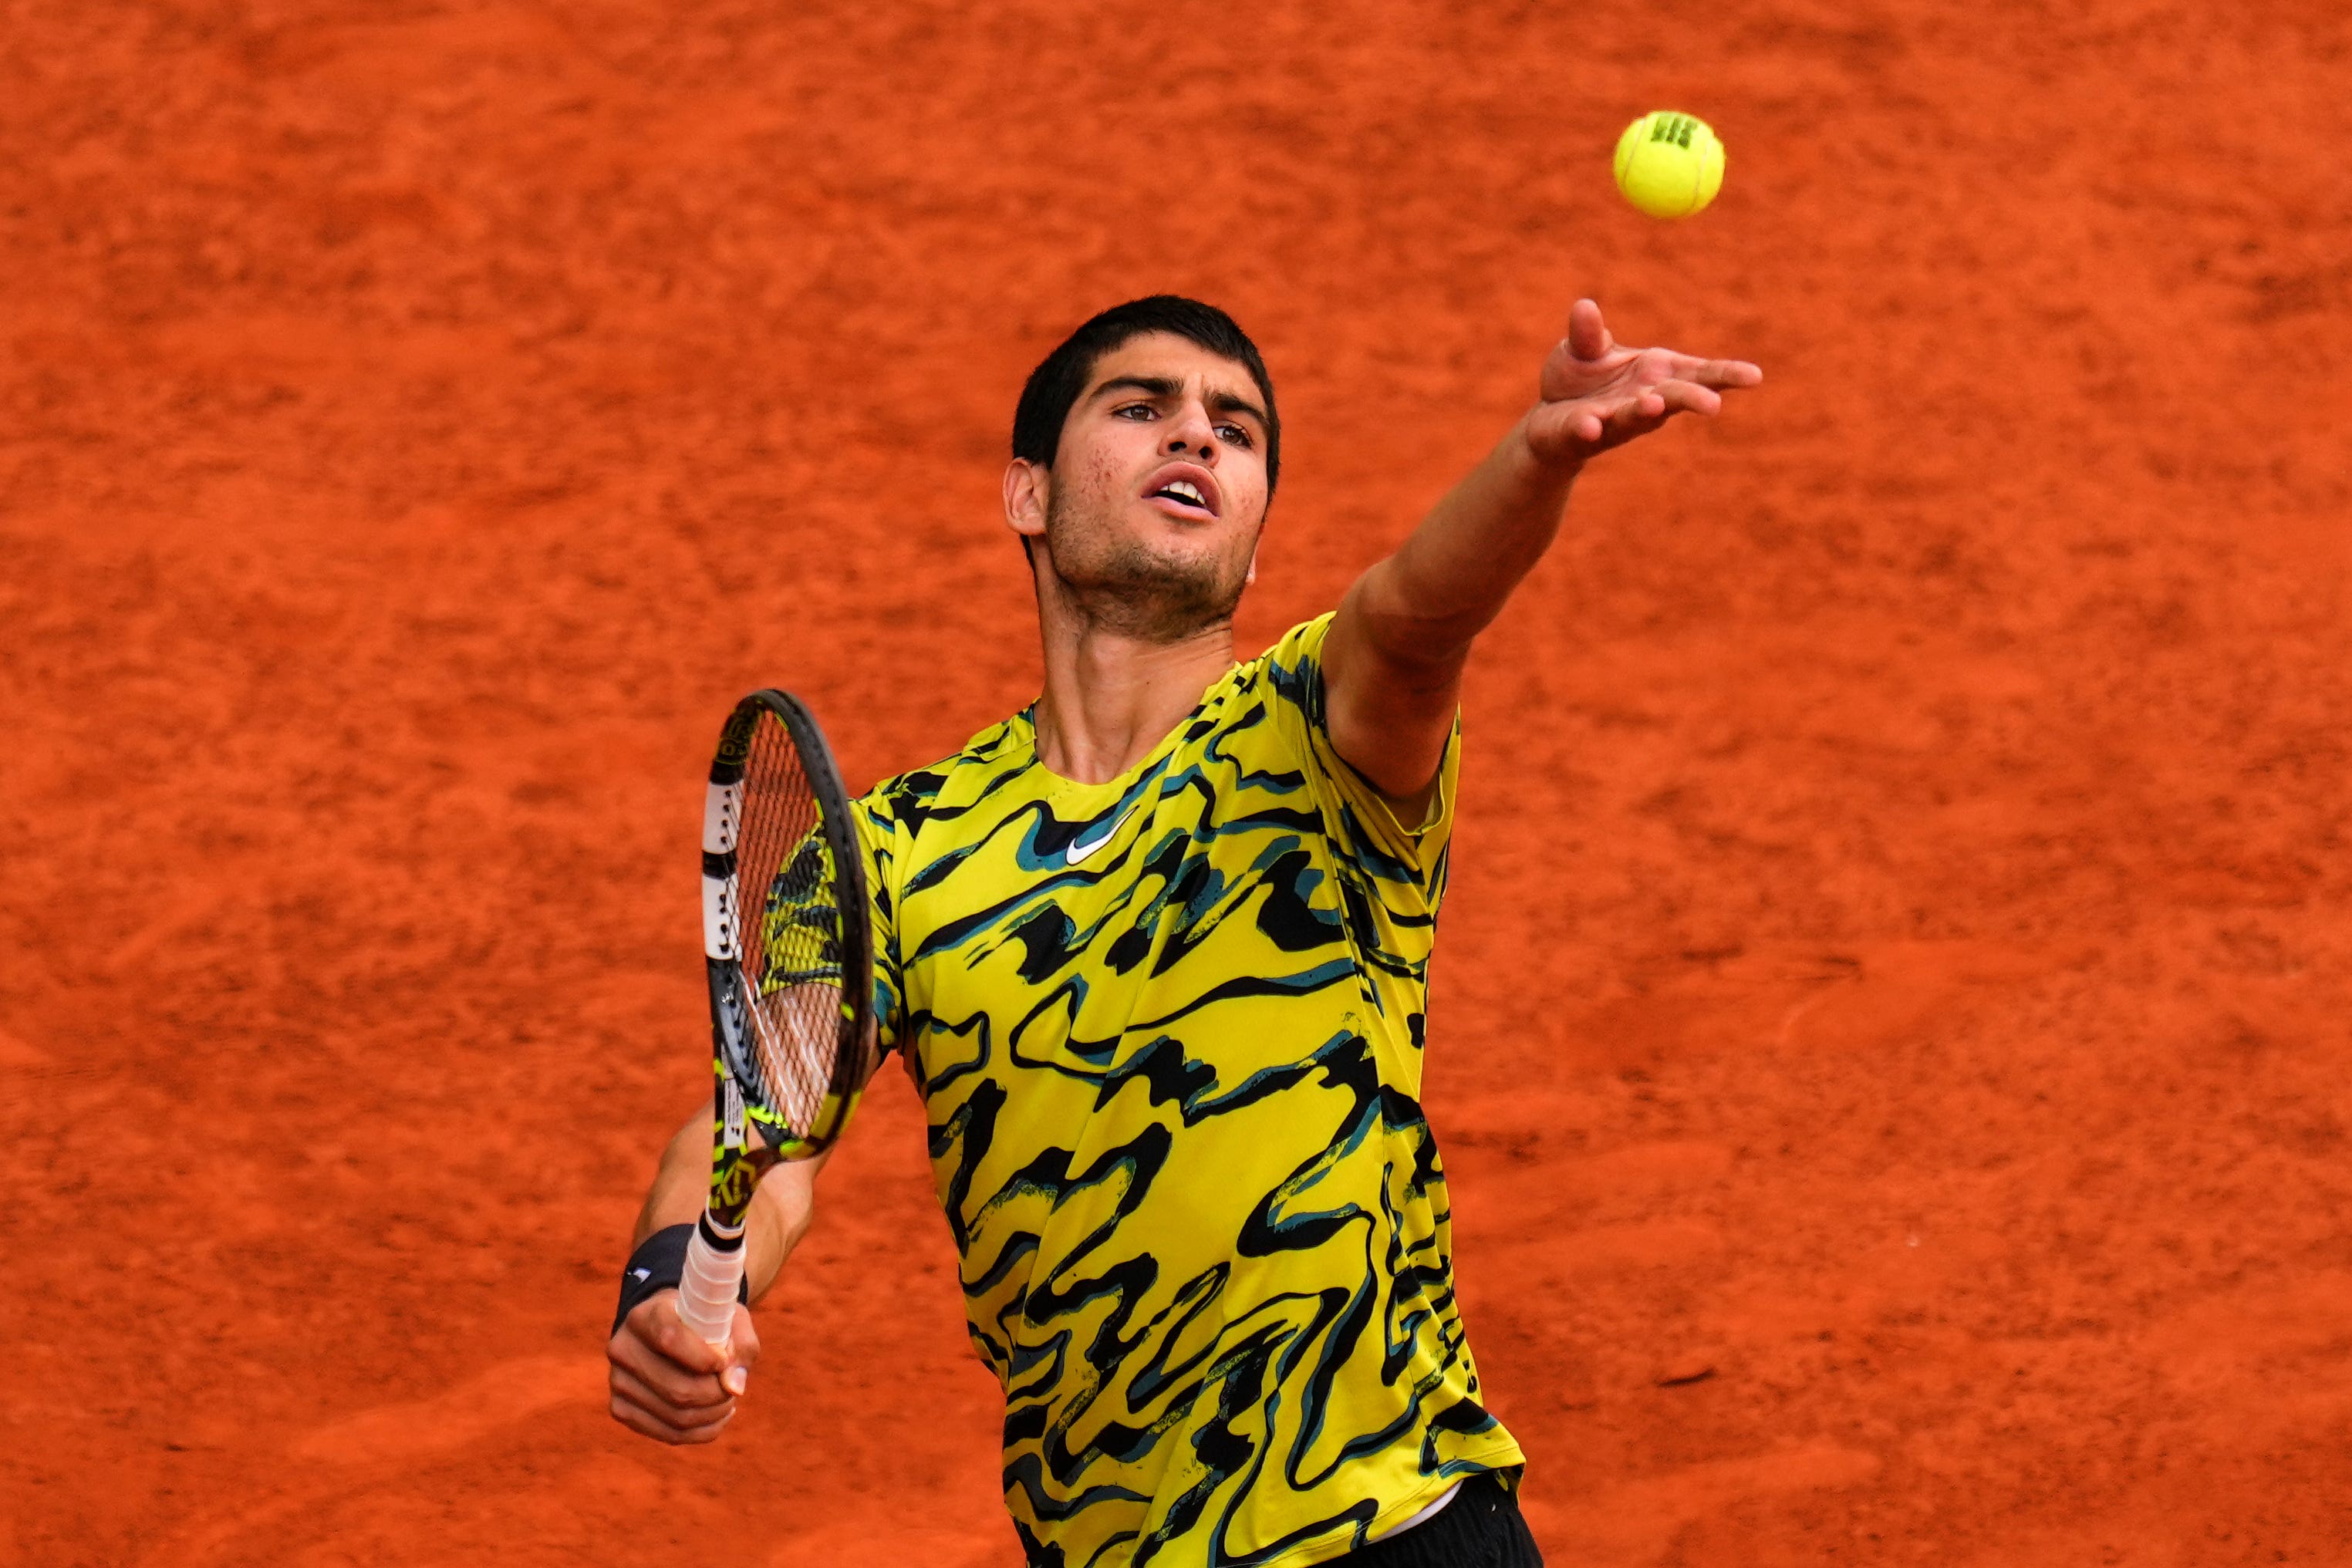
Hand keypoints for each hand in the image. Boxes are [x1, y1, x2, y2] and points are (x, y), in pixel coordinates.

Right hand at [606, 1289, 760, 1444]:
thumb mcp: (729, 1317)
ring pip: (675, 1416)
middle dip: (715, 1394)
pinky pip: (668, 1434)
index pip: (670, 1339)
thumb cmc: (704, 1321)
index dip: (704, 1358)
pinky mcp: (621, 1408)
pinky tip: (717, 1416)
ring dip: (712, 1415)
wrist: (669, 1330)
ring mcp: (618, 1381)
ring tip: (726, 1400)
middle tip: (732, 1389)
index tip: (724, 1362)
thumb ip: (740, 1345)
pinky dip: (702, 1431)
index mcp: (646, 1315)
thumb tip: (734, 1388)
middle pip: (676, 1388)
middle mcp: (623, 1347)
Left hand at [1524, 299, 1760, 468]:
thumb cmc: (1582, 381)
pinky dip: (1588, 428)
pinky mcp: (1581, 435)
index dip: (1727, 375)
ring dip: (1644, 412)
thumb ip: (1588, 333)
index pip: (1700, 374)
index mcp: (1658, 374)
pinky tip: (1590, 425)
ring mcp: (1615, 421)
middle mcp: (1645, 401)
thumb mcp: (1584, 350)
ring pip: (1634, 417)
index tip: (1755, 377)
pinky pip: (1586, 431)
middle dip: (1692, 400)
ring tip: (1652, 405)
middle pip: (1675, 399)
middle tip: (1713, 405)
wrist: (1549, 420)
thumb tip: (1584, 306)